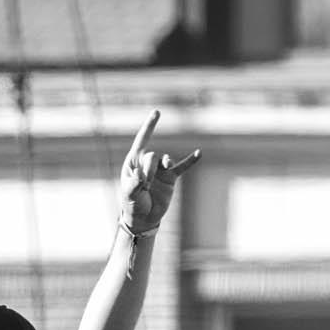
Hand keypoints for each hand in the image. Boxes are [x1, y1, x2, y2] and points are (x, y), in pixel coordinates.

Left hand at [115, 111, 201, 236]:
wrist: (144, 217)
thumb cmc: (133, 203)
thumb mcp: (129, 194)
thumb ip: (134, 183)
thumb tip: (143, 175)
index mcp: (134, 161)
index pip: (142, 140)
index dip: (150, 126)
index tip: (158, 112)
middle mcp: (148, 162)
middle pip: (152, 155)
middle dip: (148, 170)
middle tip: (144, 186)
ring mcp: (160, 169)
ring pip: (164, 160)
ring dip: (158, 171)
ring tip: (151, 185)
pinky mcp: (171, 177)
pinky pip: (182, 167)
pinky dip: (190, 161)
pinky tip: (199, 153)